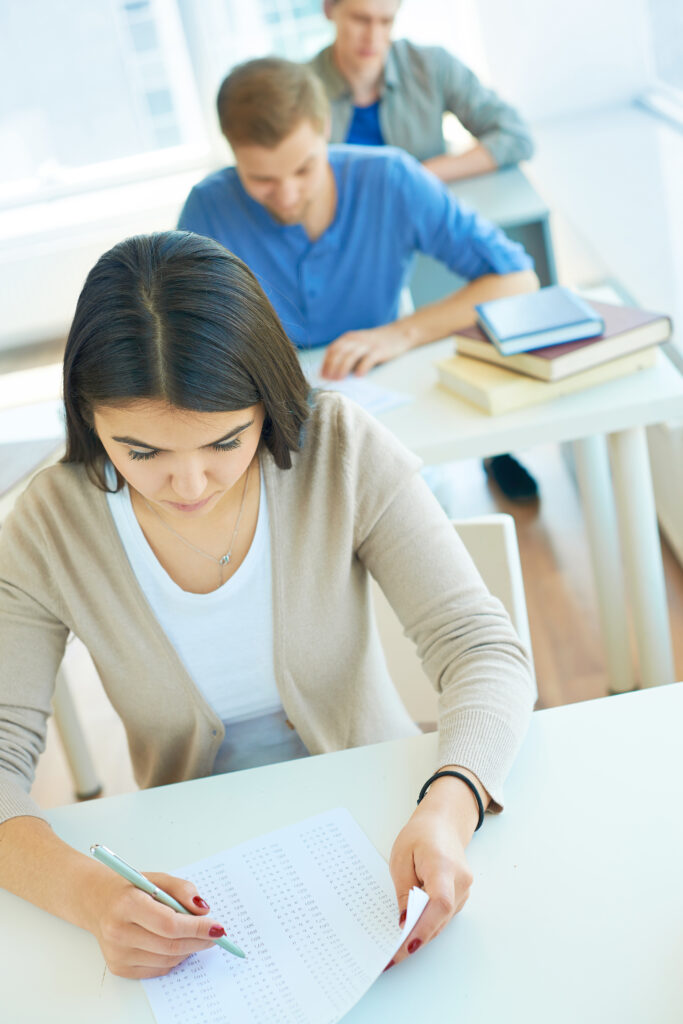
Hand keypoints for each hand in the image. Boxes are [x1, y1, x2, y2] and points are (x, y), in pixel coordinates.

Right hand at [91, 871, 226, 977]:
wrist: (98, 902)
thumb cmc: (130, 888)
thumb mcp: (157, 878)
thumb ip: (182, 890)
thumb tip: (203, 910)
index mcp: (127, 904)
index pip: (169, 924)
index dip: (197, 928)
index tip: (217, 927)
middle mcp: (118, 932)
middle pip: (170, 945)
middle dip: (199, 941)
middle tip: (215, 934)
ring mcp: (117, 954)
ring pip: (167, 960)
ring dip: (189, 950)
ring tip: (197, 937)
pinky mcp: (118, 968)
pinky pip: (157, 969)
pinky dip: (174, 958)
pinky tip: (177, 945)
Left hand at [320, 325, 411, 379]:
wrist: (398, 334)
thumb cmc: (375, 343)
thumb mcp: (358, 343)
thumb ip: (347, 352)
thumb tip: (333, 371)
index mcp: (349, 338)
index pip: (333, 349)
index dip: (326, 362)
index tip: (322, 374)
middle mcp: (356, 339)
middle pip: (340, 352)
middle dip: (332, 366)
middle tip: (328, 379)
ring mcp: (368, 344)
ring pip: (351, 356)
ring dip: (343, 368)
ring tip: (338, 380)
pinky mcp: (379, 350)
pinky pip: (368, 359)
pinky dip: (362, 367)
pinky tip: (358, 376)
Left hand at [386, 774, 482, 969]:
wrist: (444, 822)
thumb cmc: (420, 835)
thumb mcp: (401, 858)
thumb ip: (404, 891)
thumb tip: (405, 923)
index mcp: (443, 865)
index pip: (439, 903)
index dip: (424, 927)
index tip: (406, 946)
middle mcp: (460, 879)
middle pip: (440, 917)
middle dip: (416, 939)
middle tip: (390, 959)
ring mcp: (465, 889)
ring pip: (442, 920)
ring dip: (421, 934)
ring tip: (396, 950)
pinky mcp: (462, 895)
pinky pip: (444, 916)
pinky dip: (428, 924)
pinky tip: (411, 931)